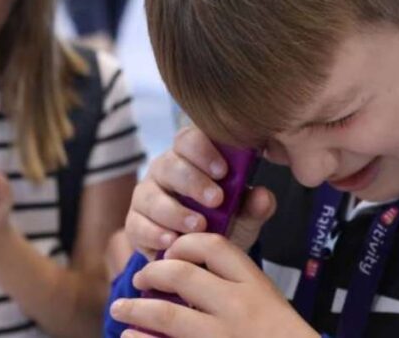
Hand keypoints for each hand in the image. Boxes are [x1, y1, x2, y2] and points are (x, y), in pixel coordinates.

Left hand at [109, 233, 317, 337]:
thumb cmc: (281, 334)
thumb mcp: (269, 296)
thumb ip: (239, 269)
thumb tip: (251, 199)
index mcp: (253, 284)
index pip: (213, 246)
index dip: (184, 244)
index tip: (170, 251)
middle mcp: (237, 307)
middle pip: (182, 275)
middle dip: (151, 273)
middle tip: (138, 279)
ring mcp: (223, 336)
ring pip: (167, 313)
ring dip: (136, 309)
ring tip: (120, 309)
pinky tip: (130, 336)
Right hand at [125, 126, 275, 257]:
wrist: (203, 257)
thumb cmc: (225, 222)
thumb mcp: (244, 215)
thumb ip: (254, 205)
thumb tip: (263, 196)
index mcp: (191, 157)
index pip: (190, 139)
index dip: (204, 151)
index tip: (224, 171)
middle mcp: (165, 170)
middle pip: (170, 165)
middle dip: (193, 182)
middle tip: (216, 201)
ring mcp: (146, 195)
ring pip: (150, 196)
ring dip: (175, 211)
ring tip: (198, 226)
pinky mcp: (134, 223)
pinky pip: (137, 225)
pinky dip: (154, 234)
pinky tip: (171, 241)